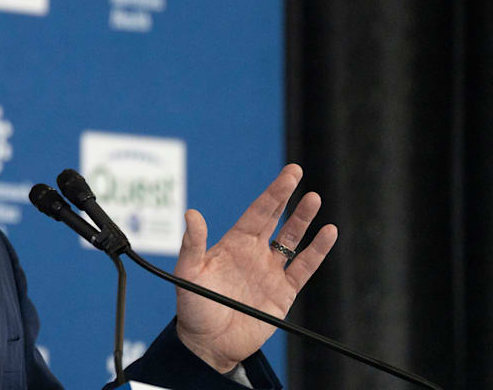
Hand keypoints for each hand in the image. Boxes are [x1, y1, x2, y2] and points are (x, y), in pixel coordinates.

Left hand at [173, 164, 337, 372]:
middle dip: (287, 197)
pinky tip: (328, 233)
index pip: (258, 212)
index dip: (273, 193)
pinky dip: (316, 252)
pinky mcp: (284, 292)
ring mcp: (271, 271)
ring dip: (303, 221)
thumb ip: (192, 245)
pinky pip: (304, 268)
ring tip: (315, 200)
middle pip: (276, 219)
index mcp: (233, 244)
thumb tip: (191, 214)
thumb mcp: (188, 274)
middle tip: (297, 172)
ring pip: (292, 240)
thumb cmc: (195, 308)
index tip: (289, 175)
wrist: (209, 343)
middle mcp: (254, 253)